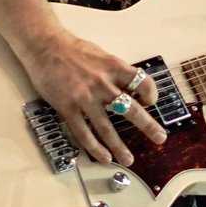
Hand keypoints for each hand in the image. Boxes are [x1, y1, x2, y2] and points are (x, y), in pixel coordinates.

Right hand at [16, 25, 167, 164]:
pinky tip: (104, 157)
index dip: (150, 93)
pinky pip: (83, 132)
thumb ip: (116, 73)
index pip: (142, 81)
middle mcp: (102, 83)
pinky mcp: (68, 108)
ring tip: (128, 160)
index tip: (150, 102)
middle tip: (160, 138)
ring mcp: (85, 97)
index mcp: (113, 67)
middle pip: (131, 108)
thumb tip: (131, 88)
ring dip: (119, 147)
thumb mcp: (101, 56)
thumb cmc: (73, 50)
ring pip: (106, 127)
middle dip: (148, 125)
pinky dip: (95, 147)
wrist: (45, 46)